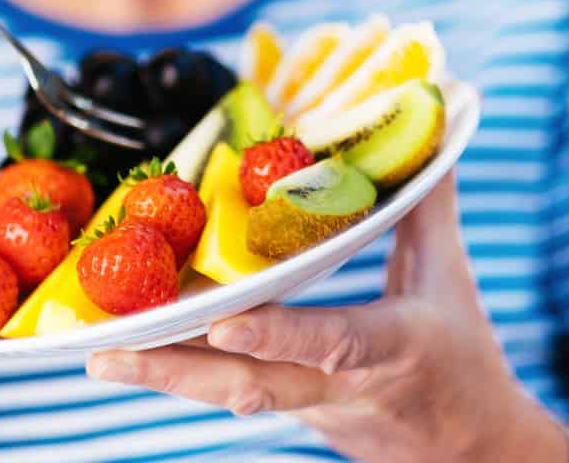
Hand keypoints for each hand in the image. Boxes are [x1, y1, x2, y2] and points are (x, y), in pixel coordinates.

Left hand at [87, 174, 565, 461]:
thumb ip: (428, 206)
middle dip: (179, 371)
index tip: (225, 321)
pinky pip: (227, 391)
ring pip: (227, 396)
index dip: (280, 334)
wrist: (468, 452)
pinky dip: (181, 372)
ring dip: (163, 377)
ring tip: (100, 355)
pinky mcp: (288, 411)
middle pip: (252, 385)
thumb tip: (431, 138)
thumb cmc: (461, 356)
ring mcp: (307, 407)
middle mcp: (338, 387)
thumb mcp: (450, 277)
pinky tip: (132, 354)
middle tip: (108, 353)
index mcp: (390, 349)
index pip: (334, 342)